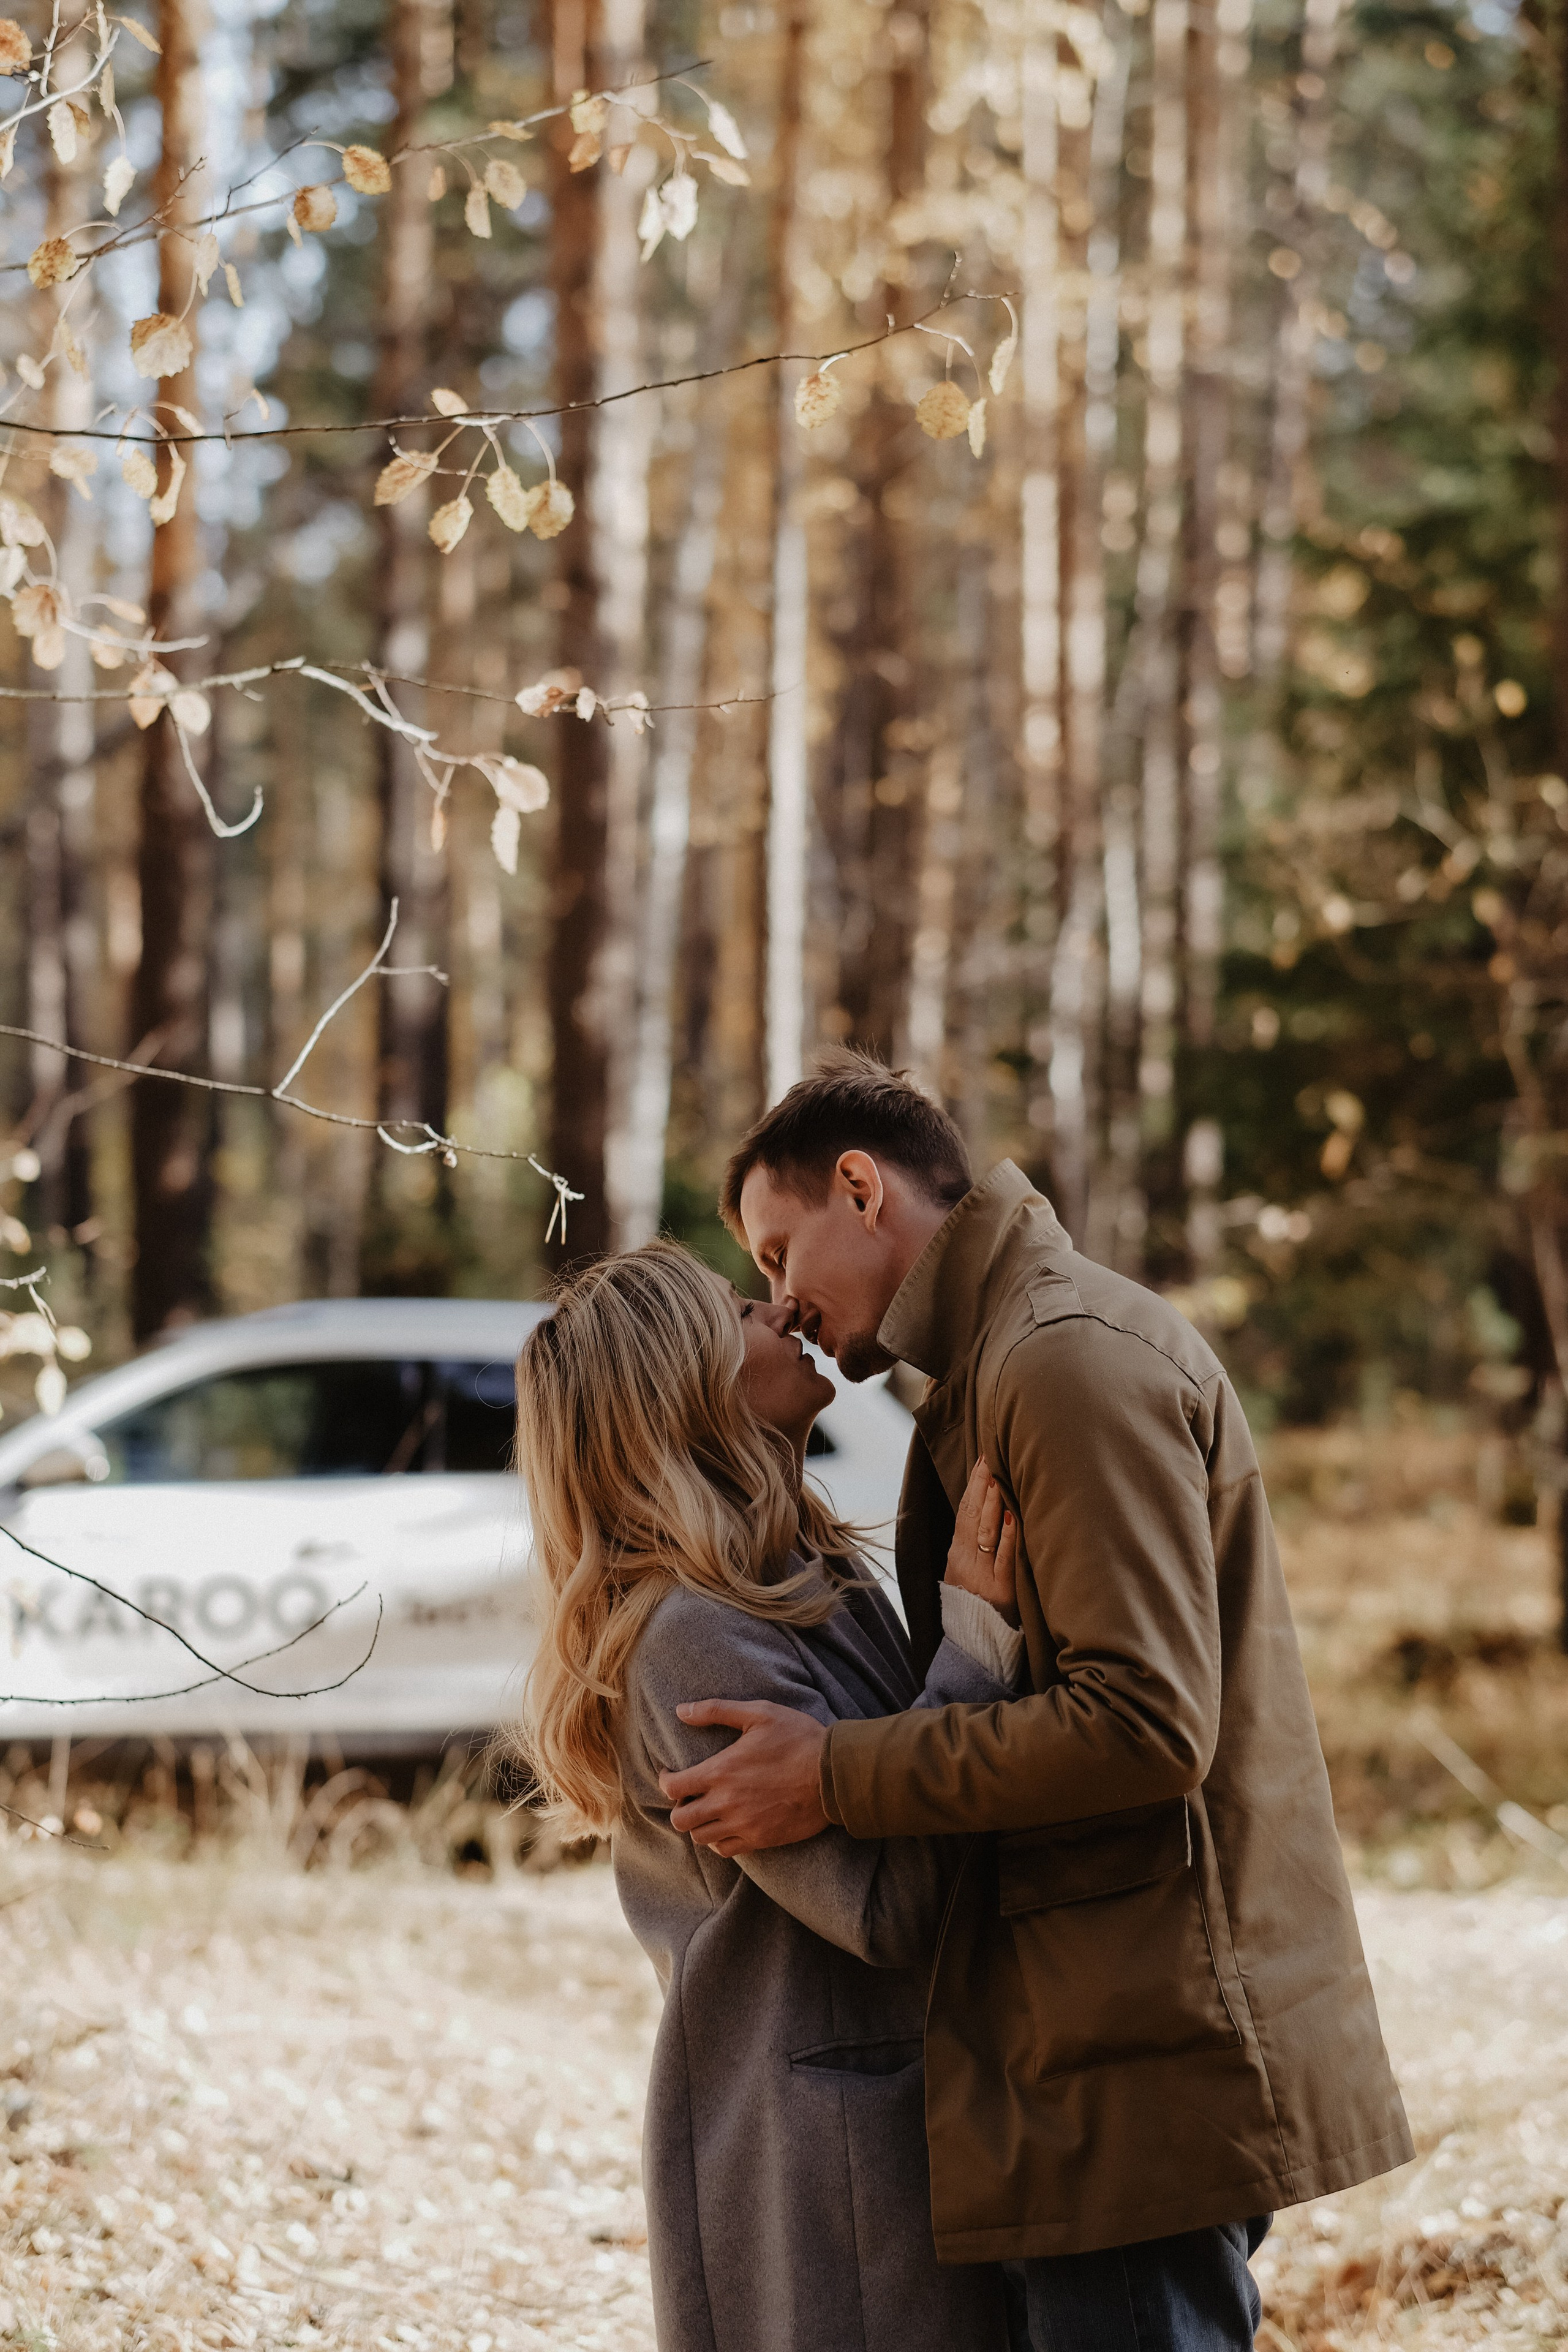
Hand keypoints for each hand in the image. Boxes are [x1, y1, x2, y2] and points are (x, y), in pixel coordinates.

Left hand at [658, 1700, 828, 1856]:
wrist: (834, 1774)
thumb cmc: (798, 1738)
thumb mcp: (759, 1713)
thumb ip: (716, 1710)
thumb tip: (681, 1710)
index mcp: (721, 1771)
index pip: (673, 1787)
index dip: (666, 1780)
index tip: (672, 1773)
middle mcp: (726, 1803)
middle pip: (681, 1820)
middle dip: (679, 1807)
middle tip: (690, 1795)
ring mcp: (743, 1825)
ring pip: (700, 1838)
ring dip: (698, 1824)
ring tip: (708, 1810)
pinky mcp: (761, 1839)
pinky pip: (726, 1850)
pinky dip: (719, 1841)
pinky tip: (727, 1826)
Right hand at [945, 1458, 1018, 1625]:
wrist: (975, 1648)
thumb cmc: (976, 1607)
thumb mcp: (965, 1574)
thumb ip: (975, 1546)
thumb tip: (990, 1510)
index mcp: (956, 1555)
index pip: (964, 1511)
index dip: (973, 1484)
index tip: (983, 1458)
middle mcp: (966, 1561)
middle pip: (973, 1515)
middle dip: (982, 1483)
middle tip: (992, 1454)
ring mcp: (983, 1575)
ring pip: (987, 1531)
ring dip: (994, 1501)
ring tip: (1000, 1474)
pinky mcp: (1002, 1590)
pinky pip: (1006, 1557)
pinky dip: (1010, 1534)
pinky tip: (1015, 1514)